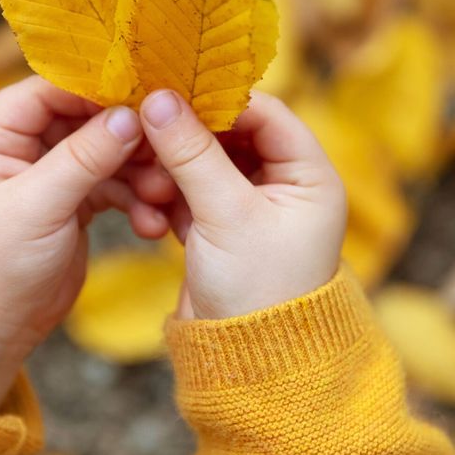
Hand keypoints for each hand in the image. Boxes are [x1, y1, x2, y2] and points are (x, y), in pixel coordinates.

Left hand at [0, 76, 175, 407]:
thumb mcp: (37, 209)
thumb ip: (83, 158)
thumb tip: (129, 115)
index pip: (45, 91)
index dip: (93, 89)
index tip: (142, 94)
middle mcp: (14, 149)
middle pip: (80, 119)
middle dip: (124, 135)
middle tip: (165, 146)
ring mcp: (44, 176)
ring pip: (101, 152)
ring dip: (135, 171)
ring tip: (162, 193)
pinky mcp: (68, 203)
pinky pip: (109, 185)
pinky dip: (132, 198)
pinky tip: (151, 221)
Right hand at [139, 90, 346, 319]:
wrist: (248, 367)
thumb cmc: (259, 291)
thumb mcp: (226, 215)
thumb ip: (192, 153)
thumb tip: (158, 99)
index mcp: (310, 176)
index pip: (267, 112)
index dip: (221, 98)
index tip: (174, 86)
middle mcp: (286, 187)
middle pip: (233, 134)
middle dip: (190, 131)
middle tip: (146, 117)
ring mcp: (253, 209)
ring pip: (208, 163)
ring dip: (175, 163)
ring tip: (144, 166)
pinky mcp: (223, 230)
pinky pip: (193, 192)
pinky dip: (170, 191)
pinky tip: (146, 194)